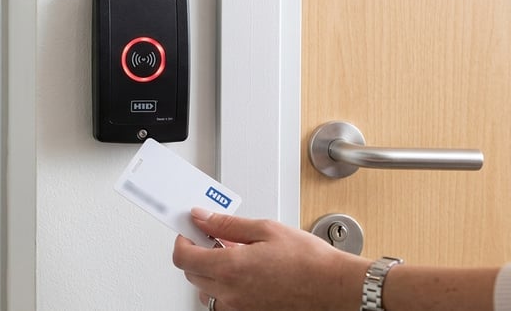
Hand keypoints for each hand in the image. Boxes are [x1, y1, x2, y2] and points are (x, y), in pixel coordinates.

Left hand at [172, 208, 369, 310]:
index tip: (190, 232)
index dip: (182, 241)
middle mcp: (230, 293)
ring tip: (233, 257)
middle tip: (215, 239)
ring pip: (206, 292)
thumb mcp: (266, 229)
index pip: (183, 257)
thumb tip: (202, 217)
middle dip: (197, 254)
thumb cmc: (310, 261)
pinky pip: (224, 304)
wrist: (336, 288)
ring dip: (210, 274)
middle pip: (192, 274)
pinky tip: (244, 274)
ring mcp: (239, 309)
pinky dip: (226, 289)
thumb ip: (226, 224)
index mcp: (230, 267)